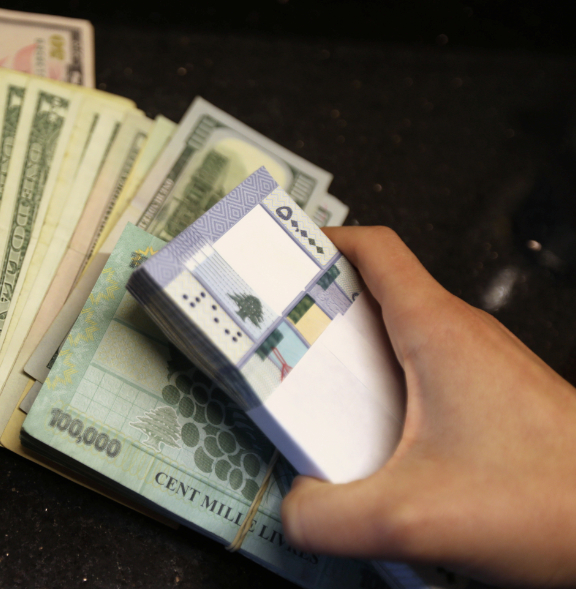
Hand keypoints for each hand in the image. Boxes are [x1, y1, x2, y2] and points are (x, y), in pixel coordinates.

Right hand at [280, 227, 575, 585]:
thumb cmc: (554, 501)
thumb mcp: (411, 517)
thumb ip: (328, 516)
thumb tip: (294, 509)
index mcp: (437, 331)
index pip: (372, 249)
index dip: (318, 244)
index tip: (276, 258)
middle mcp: (460, 338)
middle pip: (373, 300)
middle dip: (316, 320)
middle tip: (275, 348)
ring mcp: (479, 370)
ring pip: (396, 346)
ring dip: (350, 369)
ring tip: (315, 408)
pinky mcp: (490, 405)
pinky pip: (420, 385)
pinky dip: (384, 403)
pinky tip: (374, 453)